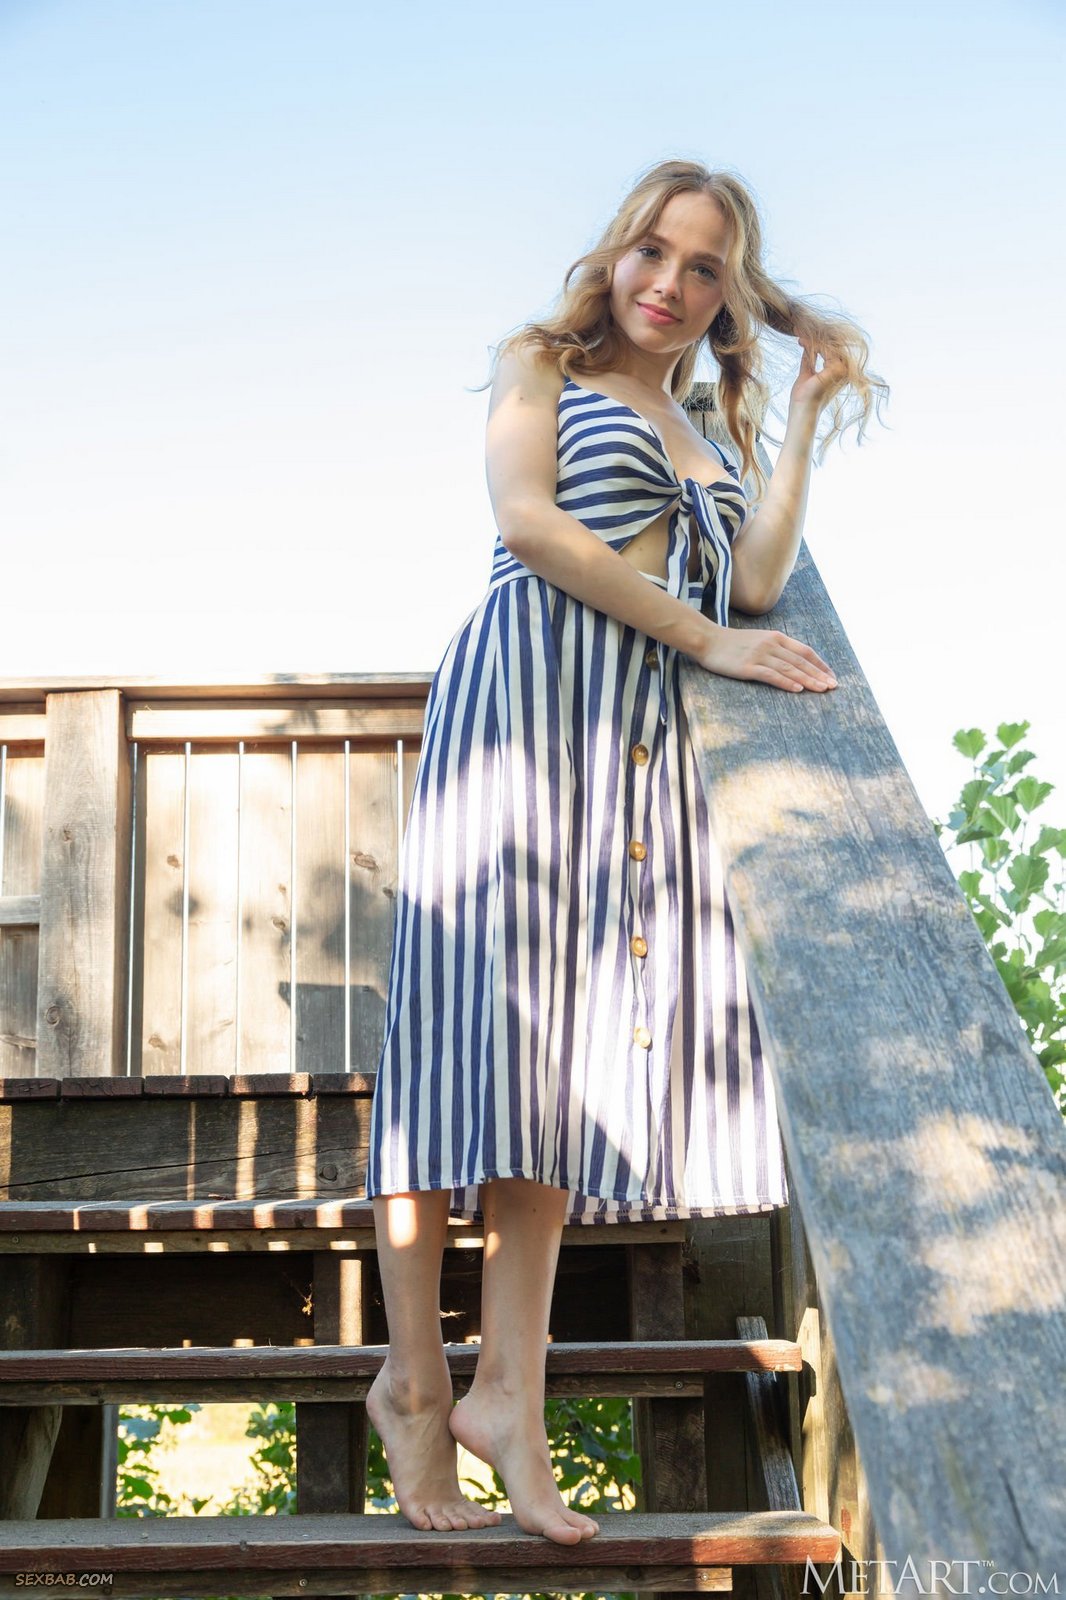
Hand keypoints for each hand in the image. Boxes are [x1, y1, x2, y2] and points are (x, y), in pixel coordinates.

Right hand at [695, 622, 837, 692]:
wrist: (707, 640)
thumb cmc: (732, 644)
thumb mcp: (758, 640)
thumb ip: (776, 648)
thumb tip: (794, 662)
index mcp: (776, 637)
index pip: (804, 651)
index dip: (820, 664)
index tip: (831, 675)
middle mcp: (771, 644)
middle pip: (800, 661)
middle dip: (819, 674)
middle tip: (833, 686)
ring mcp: (759, 655)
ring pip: (790, 668)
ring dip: (808, 680)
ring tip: (822, 689)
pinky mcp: (748, 667)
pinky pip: (771, 675)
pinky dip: (786, 682)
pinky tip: (798, 689)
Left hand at [790, 335, 847, 415]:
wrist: (802, 411)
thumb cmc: (803, 398)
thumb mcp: (806, 374)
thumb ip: (809, 360)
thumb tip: (807, 347)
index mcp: (837, 372)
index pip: (828, 350)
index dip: (814, 341)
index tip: (799, 336)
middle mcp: (843, 369)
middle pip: (829, 345)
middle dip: (813, 336)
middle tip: (797, 329)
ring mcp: (842, 369)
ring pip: (827, 345)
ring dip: (811, 338)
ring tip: (797, 332)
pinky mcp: (836, 369)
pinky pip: (824, 349)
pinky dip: (812, 344)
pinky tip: (801, 341)